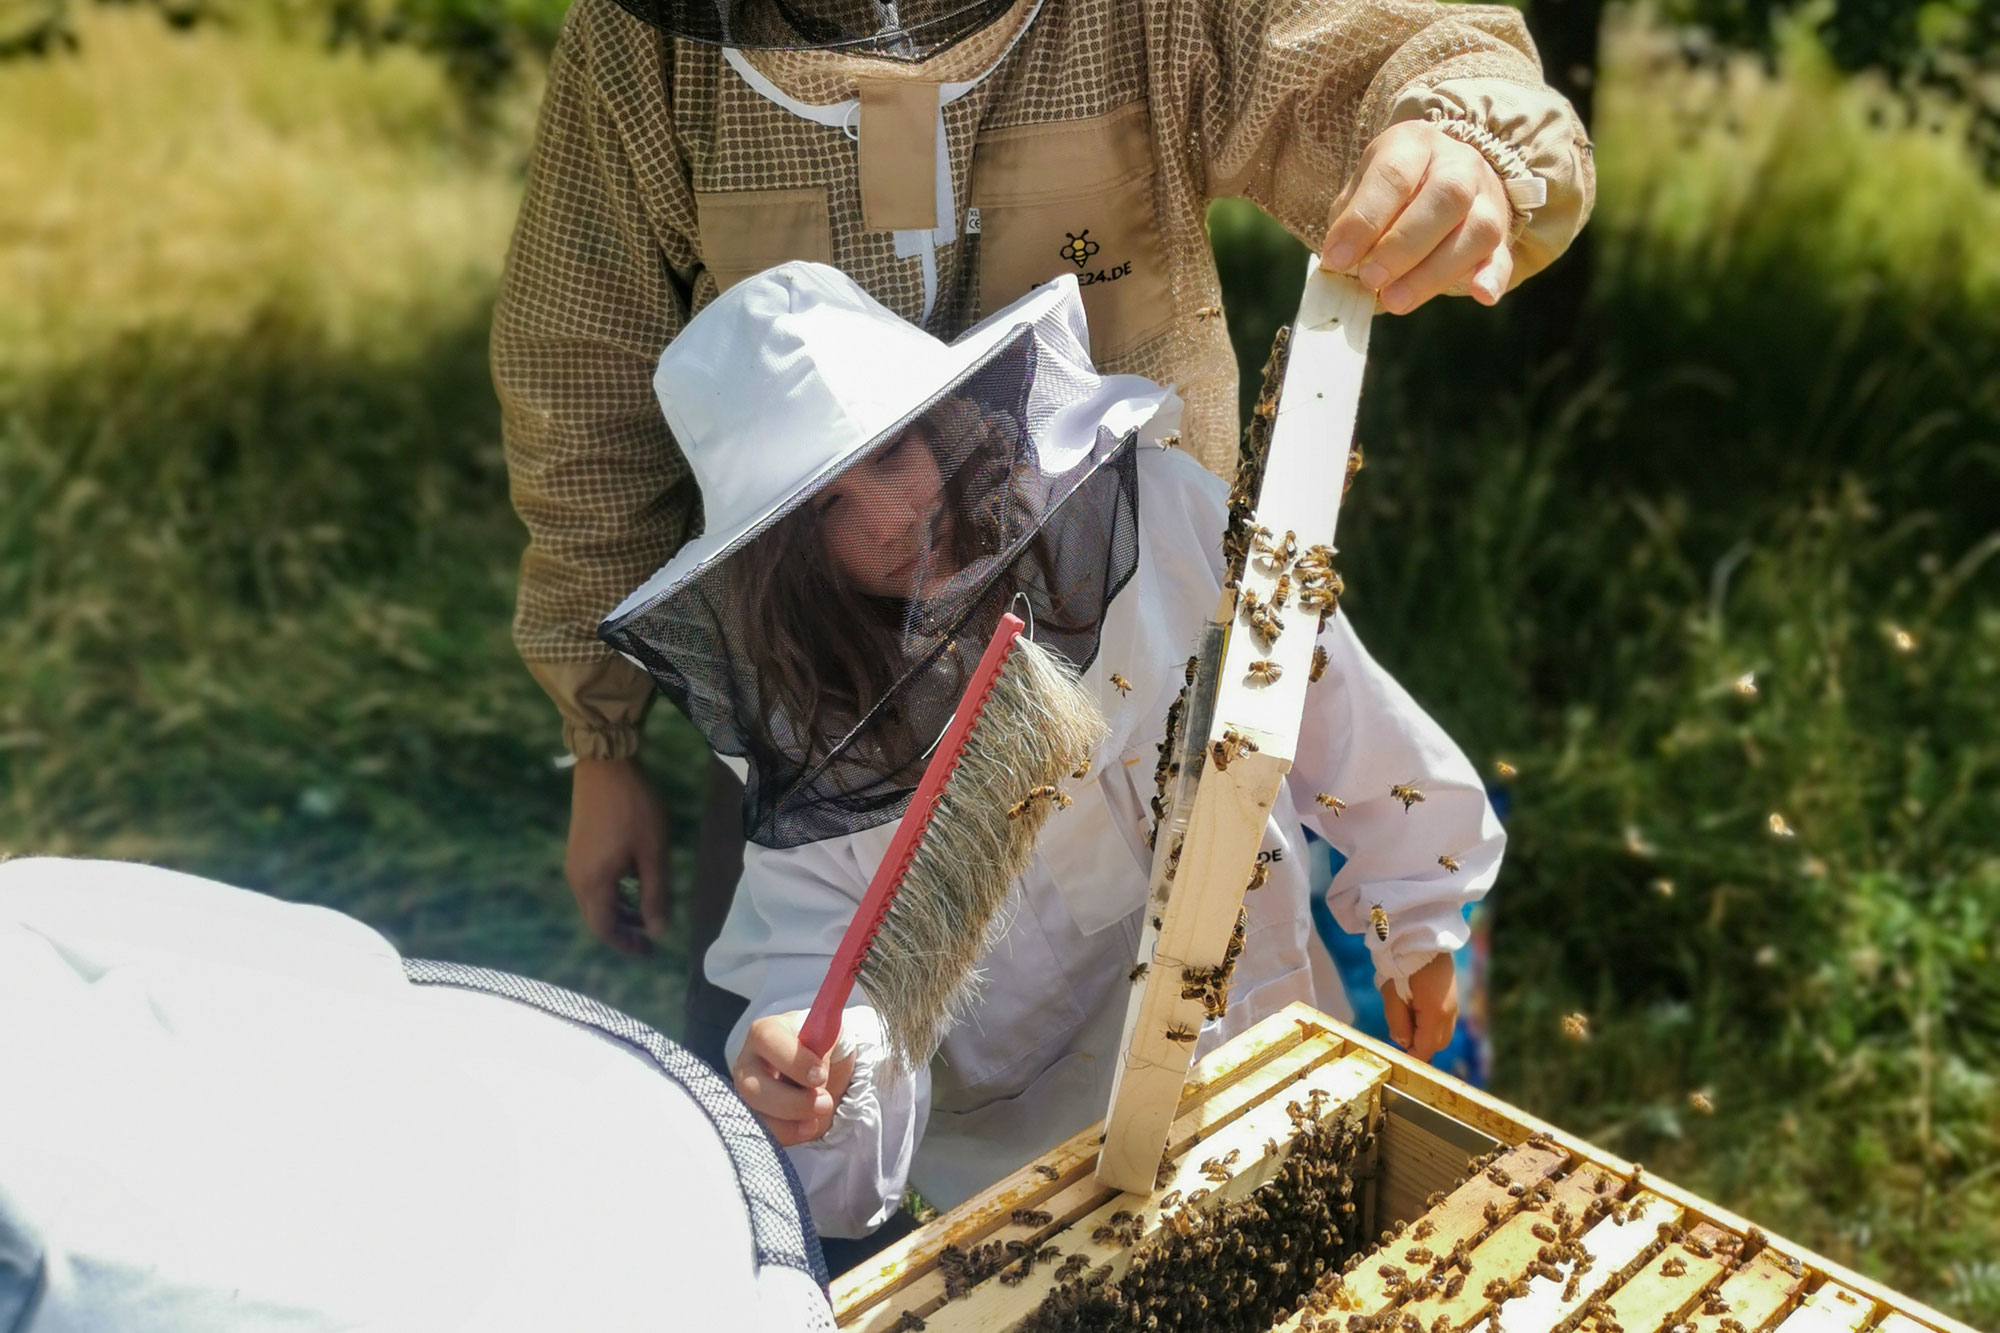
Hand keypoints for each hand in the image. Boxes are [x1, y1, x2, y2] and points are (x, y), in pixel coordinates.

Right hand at [565, 756, 671, 955]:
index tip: (648, 951)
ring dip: (618, 910)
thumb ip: (655, 895)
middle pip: (596, 918)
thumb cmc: (635, 809)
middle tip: (650, 934)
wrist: (606, 765)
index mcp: (593, 884)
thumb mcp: (653, 854)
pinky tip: (632, 883)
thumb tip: (656, 932)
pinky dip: (611, 893)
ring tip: (645, 910)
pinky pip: (592, 883)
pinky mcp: (577, 848)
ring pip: (594, 900)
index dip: (626, 944)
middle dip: (623, 930)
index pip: (605, 929)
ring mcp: (574, 862)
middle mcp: (576, 878)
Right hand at [735, 1010, 857, 1146]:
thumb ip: (828, 1042)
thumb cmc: (823, 1048)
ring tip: (819, 1116)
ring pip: (755, 1114)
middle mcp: (748, 1062)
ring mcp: (746, 1092)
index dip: (793, 1061)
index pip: (767, 1040)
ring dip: (790, 1123)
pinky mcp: (754, 1116)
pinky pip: (763, 1132)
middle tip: (824, 1103)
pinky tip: (809, 1126)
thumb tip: (820, 1061)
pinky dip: (788, 1134)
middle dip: (793, 1102)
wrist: (822, 1071)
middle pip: (751, 1087)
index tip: (820, 1076)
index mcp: (767, 1032)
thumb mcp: (832, 1036)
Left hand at [1322, 120, 1512, 313]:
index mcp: (1415, 144)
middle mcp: (1459, 164)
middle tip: (1371, 279)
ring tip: (1395, 300)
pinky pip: (1504, 254)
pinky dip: (1494, 277)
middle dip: (1403, 245)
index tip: (1337, 259)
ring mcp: (1487, 198)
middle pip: (1447, 197)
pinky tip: (1481, 295)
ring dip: (1434, 272)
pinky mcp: (1501, 234)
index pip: (1394, 175)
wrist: (1445, 175)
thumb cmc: (1391, 189)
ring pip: (1478, 230)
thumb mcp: (1363, 188)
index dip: (1364, 220)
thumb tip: (1339, 263)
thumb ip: (1351, 219)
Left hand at [1379, 952, 1459, 1061]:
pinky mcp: (1452, 997)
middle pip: (1438, 1044)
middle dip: (1420, 1046)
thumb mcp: (1392, 995)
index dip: (1412, 1057)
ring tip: (1406, 1019)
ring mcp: (1454, 1005)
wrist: (1422, 937)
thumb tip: (1404, 1042)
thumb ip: (1397, 1022)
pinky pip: (1444, 1021)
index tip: (1398, 1059)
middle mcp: (1450, 1013)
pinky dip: (1432, 1024)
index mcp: (1435, 1015)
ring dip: (1426, 1035)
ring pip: (1443, 1033)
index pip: (1426, 1049)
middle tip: (1400, 1036)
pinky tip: (1416, 1010)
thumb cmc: (1403, 965)